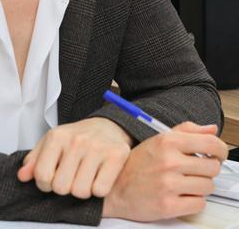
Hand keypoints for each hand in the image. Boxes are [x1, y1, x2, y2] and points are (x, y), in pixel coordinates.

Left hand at [17, 118, 131, 197]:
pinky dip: (99, 189)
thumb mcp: (52, 142)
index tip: (53, 177)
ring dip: (82, 189)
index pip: (42, 176)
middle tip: (71, 176)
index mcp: (57, 136)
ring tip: (85, 175)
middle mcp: (76, 141)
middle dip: (65, 187)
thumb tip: (22, 176)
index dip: (46, 183)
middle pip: (61, 187)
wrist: (107, 126)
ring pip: (81, 191)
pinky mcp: (116, 155)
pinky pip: (100, 190)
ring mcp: (97, 148)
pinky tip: (99, 175)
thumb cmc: (76, 138)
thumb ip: (35, 160)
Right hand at [102, 122, 227, 220]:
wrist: (114, 188)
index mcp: (168, 142)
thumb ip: (186, 131)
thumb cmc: (137, 164)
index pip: (210, 143)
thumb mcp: (158, 140)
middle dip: (208, 170)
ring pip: (208, 187)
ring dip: (200, 186)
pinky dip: (194, 201)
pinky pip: (199, 204)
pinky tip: (181, 195)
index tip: (219, 154)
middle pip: (212, 167)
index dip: (221, 150)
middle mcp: (169, 161)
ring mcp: (168, 184)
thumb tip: (212, 129)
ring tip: (185, 183)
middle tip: (196, 170)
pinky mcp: (168, 205)